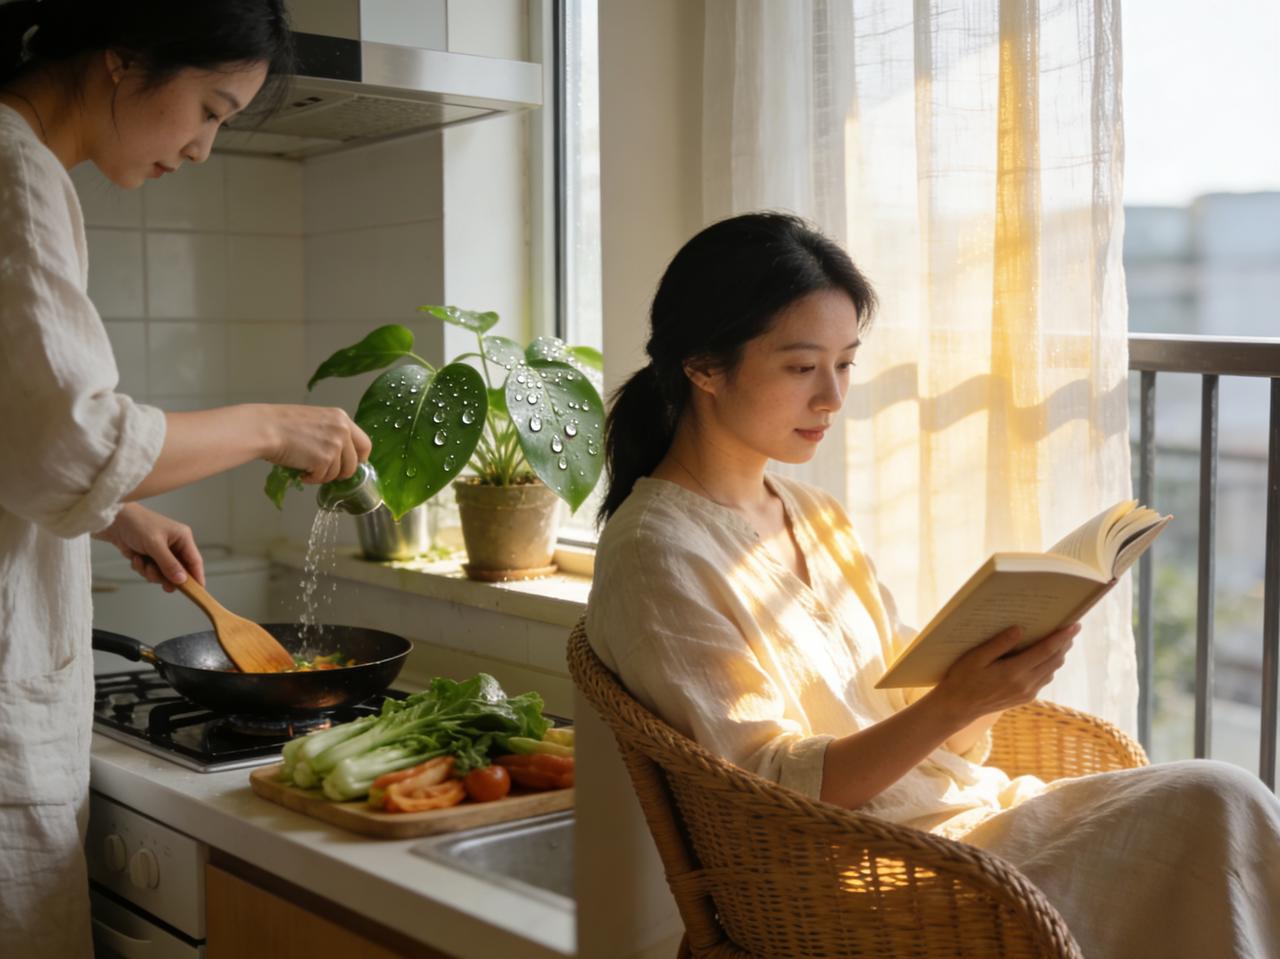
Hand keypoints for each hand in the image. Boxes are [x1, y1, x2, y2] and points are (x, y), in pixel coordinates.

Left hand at [93, 503, 203, 590]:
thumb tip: (181, 580)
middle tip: (157, 577)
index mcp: (182, 538)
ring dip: (150, 572)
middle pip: (178, 571)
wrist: (111, 520)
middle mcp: (174, 545)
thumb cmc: (136, 524)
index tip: (197, 592)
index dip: (197, 577)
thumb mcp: (154, 544)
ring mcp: (161, 552)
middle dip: (165, 575)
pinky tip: (135, 558)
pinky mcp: (148, 556)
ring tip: (142, 562)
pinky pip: (149, 572)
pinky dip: (141, 568)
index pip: (195, 561)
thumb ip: (169, 564)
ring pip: (162, 574)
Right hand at [260, 405, 371, 484]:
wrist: (265, 428)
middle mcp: (343, 430)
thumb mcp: (316, 420)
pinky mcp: (323, 460)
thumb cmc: (283, 424)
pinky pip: (323, 478)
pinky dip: (312, 479)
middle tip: (326, 473)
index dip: (359, 459)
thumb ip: (333, 433)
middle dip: (342, 473)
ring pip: (338, 473)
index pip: (365, 444)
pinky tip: (301, 472)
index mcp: (342, 418)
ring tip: (307, 469)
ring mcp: (335, 446)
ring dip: (323, 476)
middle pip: (355, 463)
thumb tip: (342, 454)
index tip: (349, 465)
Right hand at [929, 622, 1080, 724]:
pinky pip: (1044, 679)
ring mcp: (1027, 693)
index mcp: (1013, 673)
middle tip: (1070, 628)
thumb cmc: (963, 678)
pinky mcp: (1025, 698)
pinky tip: (1045, 656)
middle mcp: (1025, 685)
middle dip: (1065, 644)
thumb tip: (1020, 629)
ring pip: (1052, 671)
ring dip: (1059, 655)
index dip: (1061, 637)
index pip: (1045, 651)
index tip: (1074, 625)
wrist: (959, 707)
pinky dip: (1049, 665)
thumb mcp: (975, 657)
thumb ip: (999, 644)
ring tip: (1061, 640)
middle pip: (1054, 661)